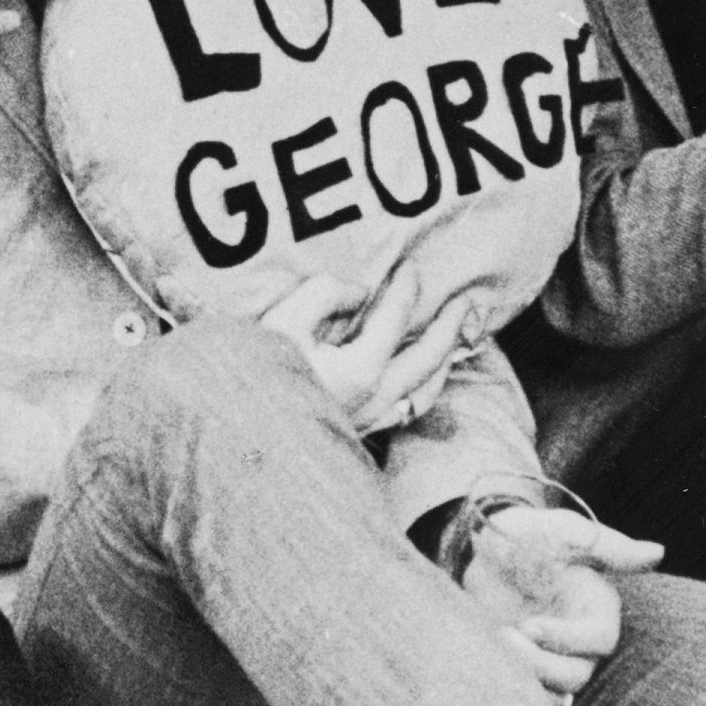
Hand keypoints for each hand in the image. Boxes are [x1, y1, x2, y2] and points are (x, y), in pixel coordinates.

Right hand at [260, 265, 479, 433]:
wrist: (238, 439)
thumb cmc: (253, 375)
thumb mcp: (284, 320)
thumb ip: (326, 293)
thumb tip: (358, 291)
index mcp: (362, 367)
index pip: (396, 316)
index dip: (406, 286)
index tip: (410, 266)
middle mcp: (376, 397)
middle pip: (429, 358)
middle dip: (451, 326)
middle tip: (467, 301)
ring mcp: (369, 420)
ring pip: (426, 392)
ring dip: (446, 362)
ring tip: (457, 342)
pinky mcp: (358, 436)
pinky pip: (407, 411)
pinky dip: (424, 390)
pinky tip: (421, 383)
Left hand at [460, 507, 662, 705]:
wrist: (480, 547)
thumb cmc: (527, 533)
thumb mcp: (561, 530)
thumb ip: (606, 545)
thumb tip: (657, 553)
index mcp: (596, 607)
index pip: (600, 640)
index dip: (568, 639)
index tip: (528, 625)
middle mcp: (578, 637)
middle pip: (578, 675)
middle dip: (541, 663)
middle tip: (504, 637)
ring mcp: (551, 654)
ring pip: (555, 690)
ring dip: (525, 677)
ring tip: (494, 645)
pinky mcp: (524, 664)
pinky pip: (531, 696)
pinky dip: (515, 690)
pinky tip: (491, 667)